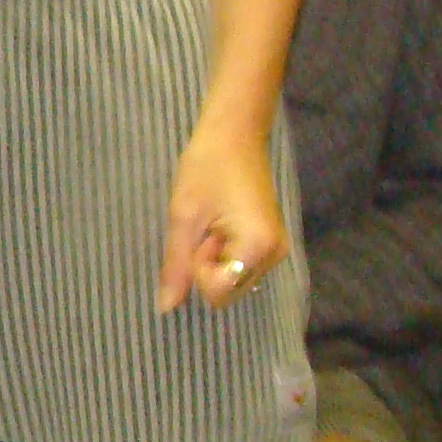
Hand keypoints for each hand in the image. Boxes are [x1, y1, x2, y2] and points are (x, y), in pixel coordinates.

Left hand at [156, 118, 288, 313]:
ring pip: (231, 280)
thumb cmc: (206, 168)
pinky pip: (238, 266)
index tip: (201, 235)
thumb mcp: (183, 218)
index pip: (219, 293)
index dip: (199, 270)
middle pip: (227, 291)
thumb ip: (175, 266)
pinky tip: (221, 224)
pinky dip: (223, 252)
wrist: (234, 133)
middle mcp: (276, 254)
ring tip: (214, 223)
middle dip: (207, 267)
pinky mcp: (270, 242)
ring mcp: (276, 249)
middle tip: (206, 228)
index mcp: (259, 247)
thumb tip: (166, 308)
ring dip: (214, 259)